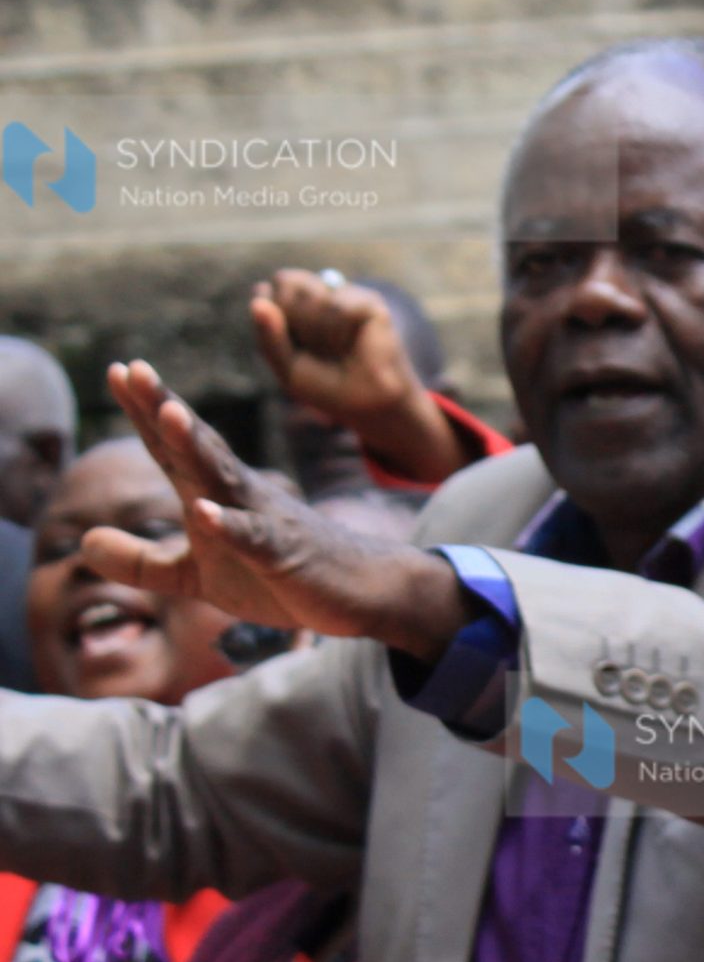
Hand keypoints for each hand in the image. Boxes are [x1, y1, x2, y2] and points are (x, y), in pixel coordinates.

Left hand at [87, 360, 471, 659]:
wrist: (363, 592)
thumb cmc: (280, 577)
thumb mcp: (197, 576)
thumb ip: (141, 561)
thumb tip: (83, 541)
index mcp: (216, 494)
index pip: (173, 447)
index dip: (145, 411)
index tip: (116, 370)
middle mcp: (241, 494)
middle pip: (197, 446)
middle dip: (164, 409)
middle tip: (134, 370)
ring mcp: (266, 520)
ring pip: (226, 478)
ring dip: (196, 447)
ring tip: (168, 415)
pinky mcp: (287, 556)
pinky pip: (255, 539)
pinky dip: (230, 525)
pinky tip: (204, 512)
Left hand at [252, 270, 465, 483]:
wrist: (368, 404)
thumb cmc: (327, 386)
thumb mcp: (286, 366)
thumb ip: (268, 333)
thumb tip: (258, 289)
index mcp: (294, 306)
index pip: (266, 292)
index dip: (273, 319)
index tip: (291, 346)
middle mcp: (319, 294)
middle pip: (285, 283)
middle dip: (294, 322)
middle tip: (315, 348)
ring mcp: (344, 296)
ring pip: (312, 297)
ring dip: (318, 334)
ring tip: (337, 350)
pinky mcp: (369, 302)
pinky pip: (338, 307)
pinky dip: (338, 333)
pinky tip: (352, 344)